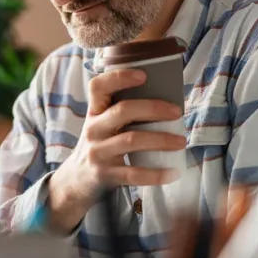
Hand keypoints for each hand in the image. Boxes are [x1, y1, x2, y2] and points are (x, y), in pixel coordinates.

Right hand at [46, 69, 185, 232]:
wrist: (76, 182)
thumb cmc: (99, 147)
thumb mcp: (102, 126)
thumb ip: (121, 113)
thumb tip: (166, 102)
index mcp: (94, 112)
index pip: (98, 86)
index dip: (119, 77)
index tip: (143, 75)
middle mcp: (93, 129)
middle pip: (122, 111)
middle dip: (153, 108)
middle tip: (177, 112)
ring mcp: (97, 152)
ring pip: (131, 140)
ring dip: (161, 139)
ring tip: (181, 142)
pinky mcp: (105, 174)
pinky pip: (133, 174)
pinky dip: (155, 174)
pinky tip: (173, 173)